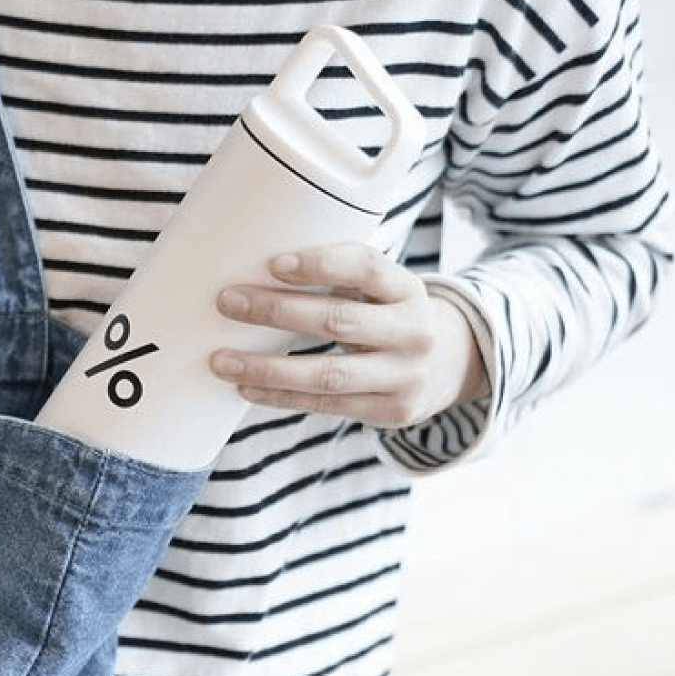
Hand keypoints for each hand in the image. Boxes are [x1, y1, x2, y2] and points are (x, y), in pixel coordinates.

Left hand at [209, 243, 487, 428]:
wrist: (453, 366)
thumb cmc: (394, 317)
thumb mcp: (385, 290)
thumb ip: (342, 279)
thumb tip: (260, 271)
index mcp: (408, 289)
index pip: (367, 268)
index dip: (320, 264)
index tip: (274, 263)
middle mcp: (412, 332)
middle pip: (338, 321)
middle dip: (277, 311)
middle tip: (228, 302)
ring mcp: (403, 377)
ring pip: (326, 373)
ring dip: (267, 368)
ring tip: (221, 360)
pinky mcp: (388, 412)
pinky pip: (324, 404)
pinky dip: (280, 396)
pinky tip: (246, 387)